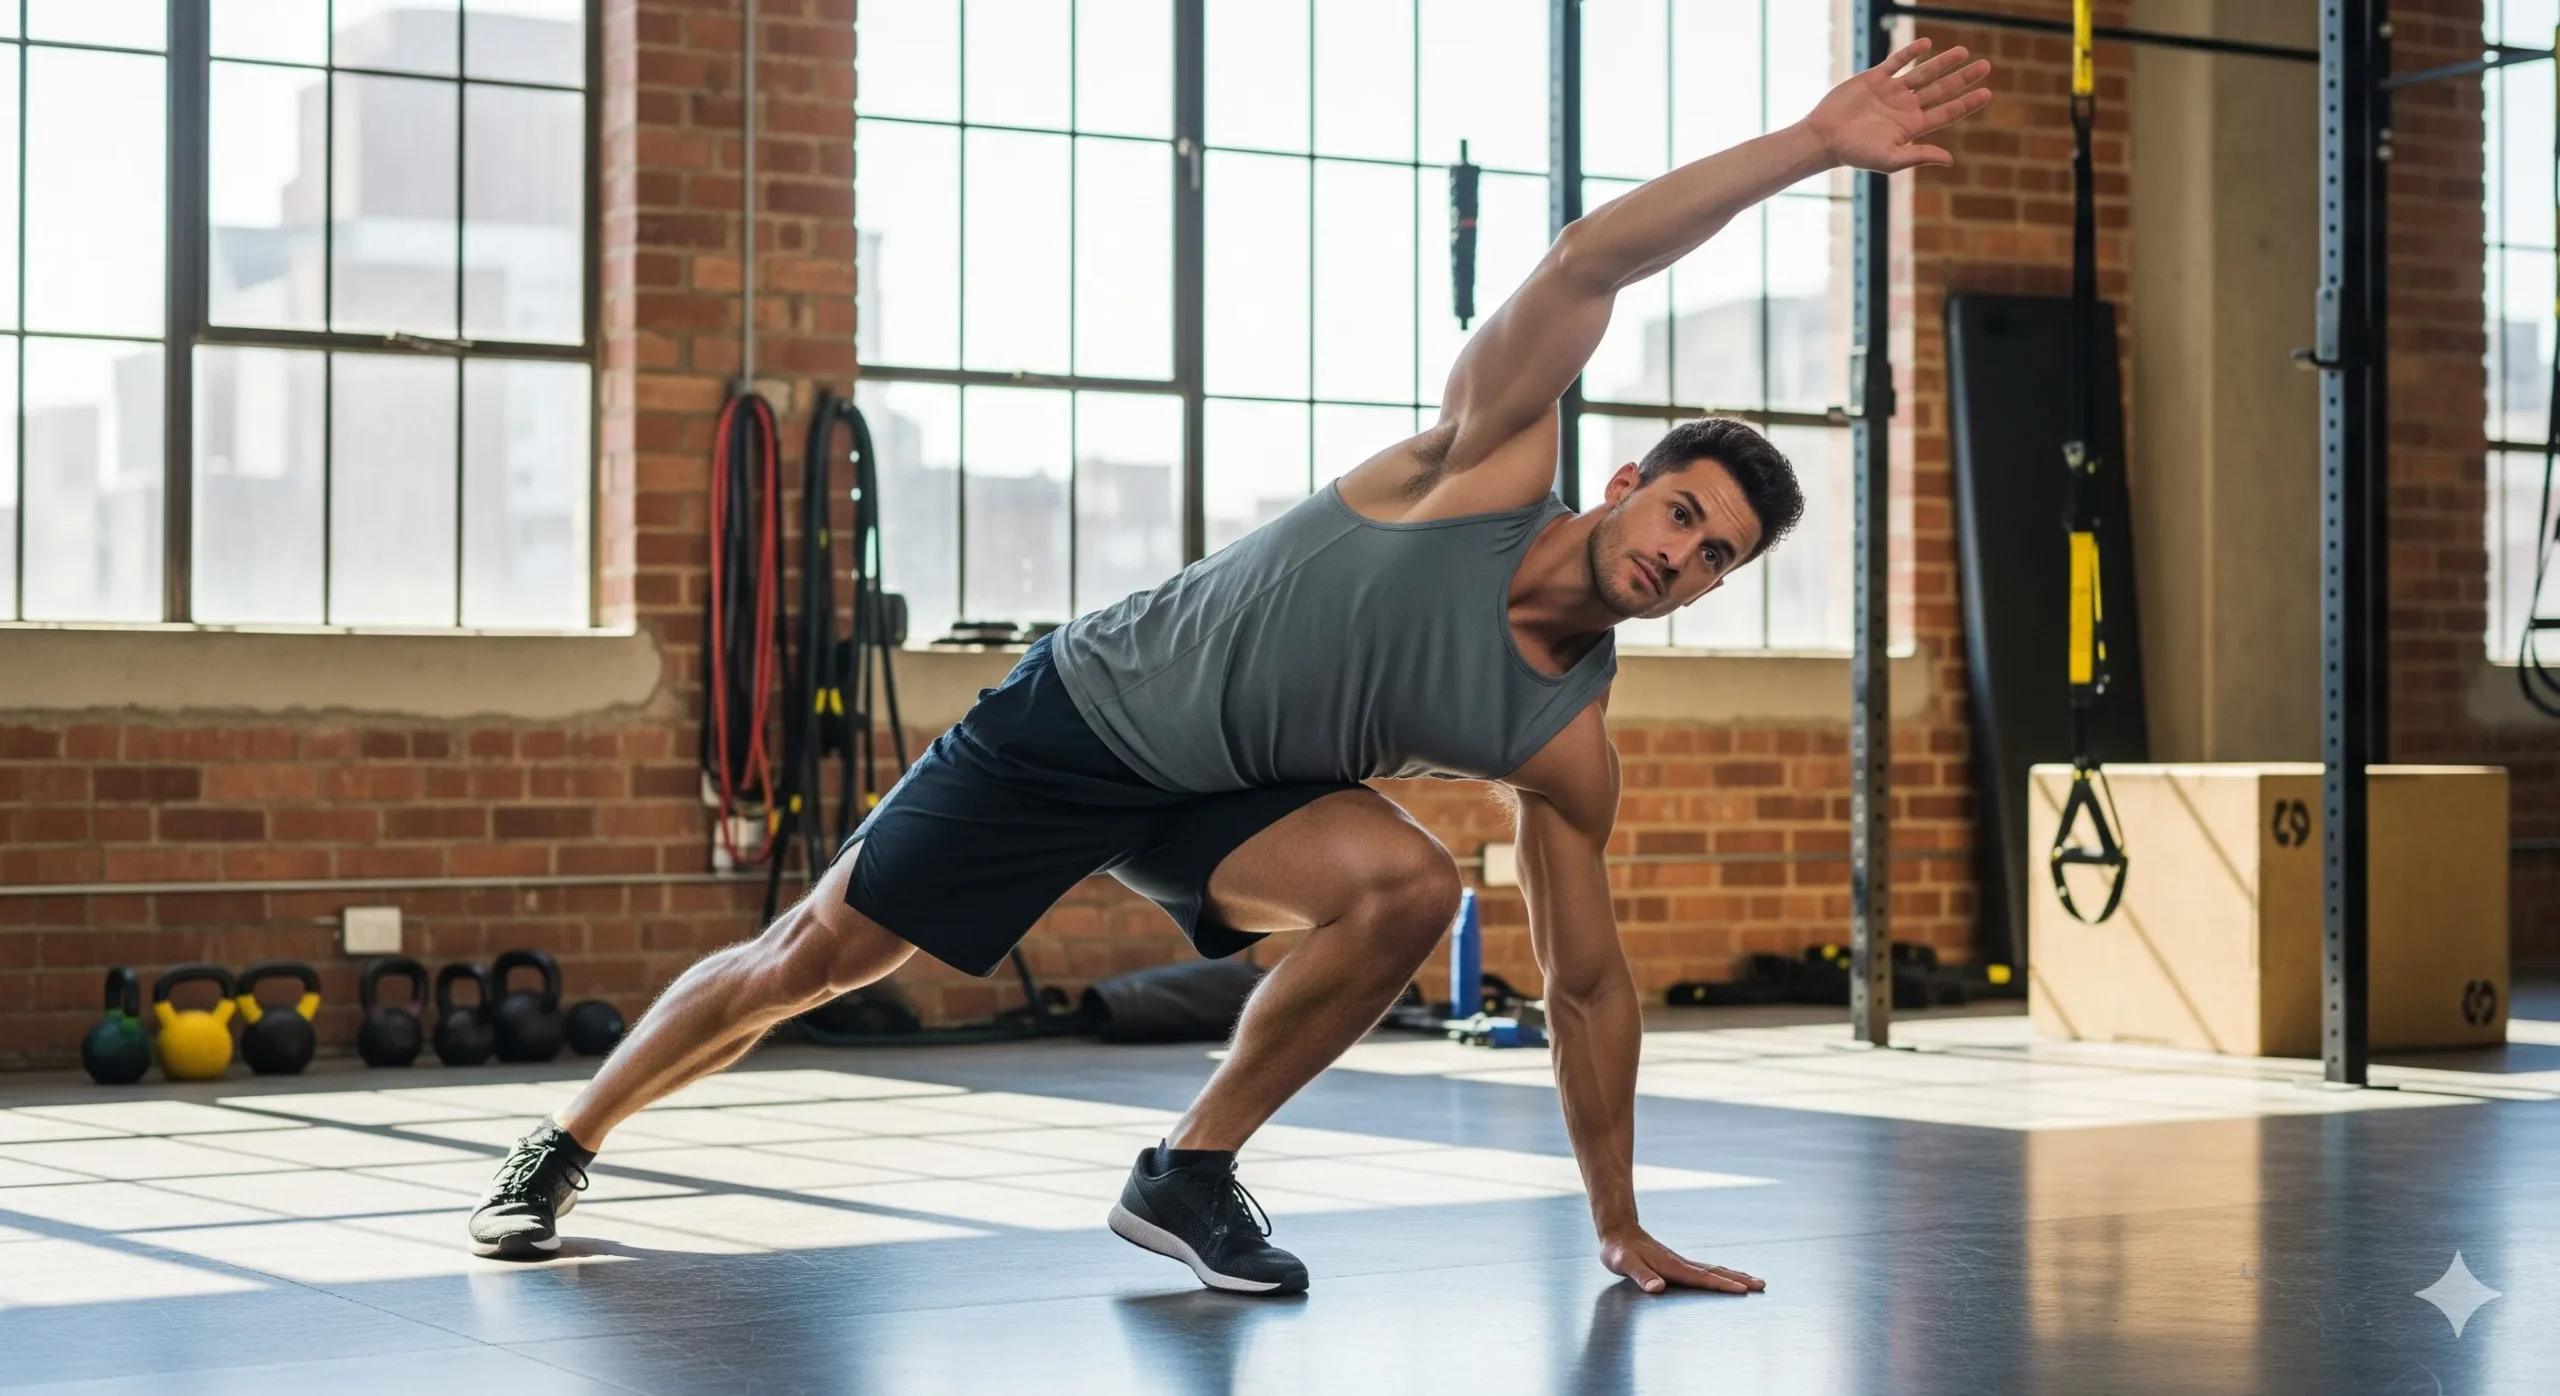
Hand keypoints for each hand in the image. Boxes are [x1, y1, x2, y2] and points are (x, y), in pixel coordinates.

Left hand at [1599, 1227, 1765, 1294]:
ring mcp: (1682, 1263)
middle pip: (1716, 1272)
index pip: (1702, 1278)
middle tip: (1763, 1285)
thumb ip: (1641, 1276)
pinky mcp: (1678, 1264)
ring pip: (1714, 1269)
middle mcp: (1681, 1263)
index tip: (1743, 1291)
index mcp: (1672, 1266)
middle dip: (1739, 1279)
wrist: (1618, 1233)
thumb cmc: (1619, 1252)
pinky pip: (1706, 1270)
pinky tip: (1727, 1277)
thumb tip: (1657, 1288)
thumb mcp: (1624, 1264)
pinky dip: (1722, 1274)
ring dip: (1735, 1276)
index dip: (1722, 1285)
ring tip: (1755, 1281)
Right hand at [1804, 38, 1993, 173]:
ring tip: (1963, 51)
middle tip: (1985, 66)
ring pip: (1923, 73)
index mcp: (1912, 126)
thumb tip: (1950, 160)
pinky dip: (1911, 52)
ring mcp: (1891, 92)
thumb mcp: (1890, 159)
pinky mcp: (1874, 79)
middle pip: (1941, 89)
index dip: (1967, 102)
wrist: (1824, 137)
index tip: (1987, 92)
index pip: (1947, 111)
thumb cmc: (1855, 153)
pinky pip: (1896, 61)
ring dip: (1943, 62)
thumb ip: (1920, 155)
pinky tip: (1927, 44)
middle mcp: (1905, 107)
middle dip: (1963, 78)